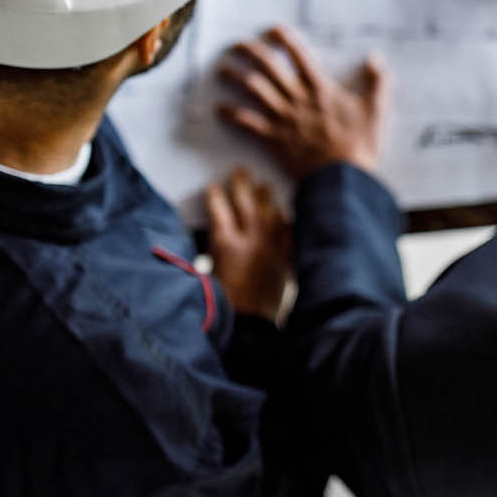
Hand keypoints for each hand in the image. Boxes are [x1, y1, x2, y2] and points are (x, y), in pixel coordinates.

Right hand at [203, 168, 290, 320]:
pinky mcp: (285, 258)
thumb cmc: (226, 304)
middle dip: (241, 185)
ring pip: (270, 213)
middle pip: (246, 204)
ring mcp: (271, 248)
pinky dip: (286, 221)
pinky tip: (284, 214)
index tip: (214, 187)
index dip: (215, 196)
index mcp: (227, 244)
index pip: (219, 210)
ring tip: (264, 185)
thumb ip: (211, 250)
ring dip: (266, 197)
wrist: (250, 324)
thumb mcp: (208, 273)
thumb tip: (212, 234)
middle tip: (239, 172)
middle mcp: (251, 240)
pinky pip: (288, 232)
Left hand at [217, 26, 388, 179]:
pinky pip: (248, 123)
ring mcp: (284, 119)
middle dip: (251, 52)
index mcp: (321, 89)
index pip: (299, 56)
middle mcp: (298, 99)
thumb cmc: (359, 145)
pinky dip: (232, 115)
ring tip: (223, 69)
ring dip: (235, 77)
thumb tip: (376, 58)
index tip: (272, 29)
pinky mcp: (274, 140)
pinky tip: (219, 108)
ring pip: (254, 90)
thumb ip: (378, 82)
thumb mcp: (375, 110)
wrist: (342, 178)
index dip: (285, 39)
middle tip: (237, 45)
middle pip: (269, 68)